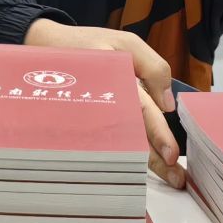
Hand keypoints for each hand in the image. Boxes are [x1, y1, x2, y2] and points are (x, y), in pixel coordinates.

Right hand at [23, 20, 183, 188]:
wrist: (45, 47)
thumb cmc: (88, 44)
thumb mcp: (126, 43)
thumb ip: (153, 68)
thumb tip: (167, 105)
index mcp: (118, 82)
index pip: (143, 113)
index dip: (158, 135)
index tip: (171, 157)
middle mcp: (107, 104)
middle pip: (135, 137)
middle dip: (156, 160)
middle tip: (176, 178)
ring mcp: (97, 115)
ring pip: (124, 144)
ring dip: (144, 162)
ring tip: (166, 177)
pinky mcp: (92, 121)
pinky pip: (112, 139)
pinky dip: (128, 152)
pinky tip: (139, 165)